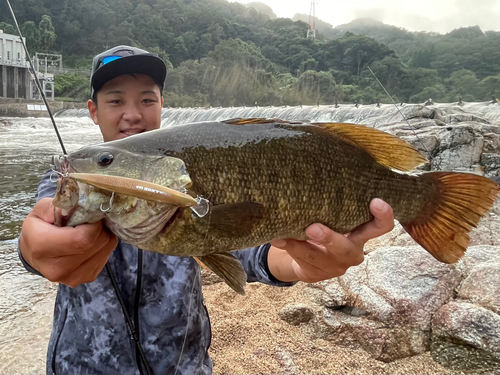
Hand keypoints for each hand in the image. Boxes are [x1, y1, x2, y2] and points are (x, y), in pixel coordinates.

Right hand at [19, 198, 117, 287]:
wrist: (34, 253)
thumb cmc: (40, 227)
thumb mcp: (42, 209)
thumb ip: (61, 204)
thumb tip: (82, 204)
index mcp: (42, 247)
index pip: (83, 238)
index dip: (94, 224)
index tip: (90, 215)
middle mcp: (57, 268)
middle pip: (97, 243)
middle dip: (99, 228)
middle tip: (90, 221)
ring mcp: (73, 277)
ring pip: (106, 249)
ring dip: (103, 236)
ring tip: (88, 231)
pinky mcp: (86, 278)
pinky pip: (106, 257)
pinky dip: (103, 246)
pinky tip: (89, 243)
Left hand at [268, 198, 393, 282]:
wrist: (308, 258)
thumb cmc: (327, 226)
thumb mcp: (334, 217)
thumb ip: (334, 205)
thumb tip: (316, 173)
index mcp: (362, 234)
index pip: (380, 227)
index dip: (383, 216)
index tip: (376, 201)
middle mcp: (352, 252)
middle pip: (346, 248)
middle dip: (329, 238)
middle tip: (312, 228)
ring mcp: (334, 267)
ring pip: (316, 256)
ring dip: (298, 244)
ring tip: (282, 235)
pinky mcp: (316, 274)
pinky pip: (301, 260)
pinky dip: (288, 248)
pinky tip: (277, 239)